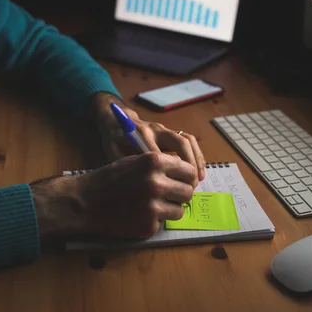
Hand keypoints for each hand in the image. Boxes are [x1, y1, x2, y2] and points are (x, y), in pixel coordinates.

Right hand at [31, 152, 195, 243]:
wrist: (84, 202)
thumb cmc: (109, 179)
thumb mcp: (135, 161)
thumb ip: (160, 165)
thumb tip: (185, 172)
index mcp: (154, 162)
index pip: (189, 171)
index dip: (187, 178)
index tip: (183, 182)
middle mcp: (157, 182)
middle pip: (188, 191)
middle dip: (181, 194)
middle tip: (170, 196)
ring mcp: (153, 206)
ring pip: (180, 210)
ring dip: (171, 209)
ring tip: (154, 205)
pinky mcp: (148, 225)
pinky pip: (164, 223)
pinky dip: (156, 220)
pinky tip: (140, 214)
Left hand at [91, 93, 205, 185]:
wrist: (116, 120)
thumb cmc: (114, 140)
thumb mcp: (111, 151)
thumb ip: (124, 164)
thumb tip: (143, 182)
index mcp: (140, 134)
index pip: (158, 154)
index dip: (168, 172)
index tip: (170, 191)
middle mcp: (156, 129)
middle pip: (180, 143)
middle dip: (189, 164)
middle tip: (190, 185)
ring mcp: (165, 129)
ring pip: (188, 140)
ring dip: (196, 160)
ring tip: (198, 179)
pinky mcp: (171, 132)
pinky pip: (189, 141)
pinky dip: (197, 156)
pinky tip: (199, 173)